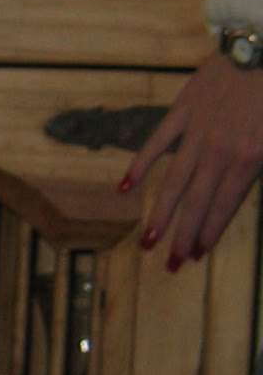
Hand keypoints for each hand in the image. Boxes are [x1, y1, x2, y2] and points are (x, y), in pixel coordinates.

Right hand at [125, 54, 262, 266]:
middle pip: (196, 202)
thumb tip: (248, 186)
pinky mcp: (184, 109)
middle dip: (182, 237)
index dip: (208, 233)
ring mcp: (198, 131)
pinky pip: (158, 142)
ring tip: (147, 241)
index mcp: (250, 157)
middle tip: (169, 265)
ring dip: (161, 214)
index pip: (224, 205)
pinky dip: (140, 165)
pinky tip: (124, 188)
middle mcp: (219, 151)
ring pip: (174, 182)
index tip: (194, 257)